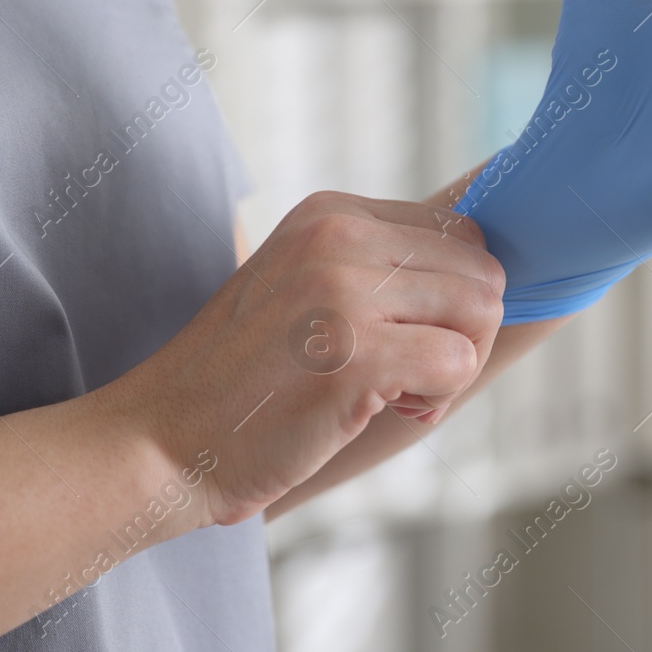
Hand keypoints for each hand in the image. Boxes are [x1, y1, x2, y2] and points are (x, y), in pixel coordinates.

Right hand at [105, 192, 504, 526]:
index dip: (451, 299)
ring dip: (453, 365)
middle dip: (464, 332)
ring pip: (482, 311)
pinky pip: (459, 363)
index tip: (401, 338)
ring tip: (394, 391)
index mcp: (331, 212)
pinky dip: (436, 400)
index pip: (460, 231)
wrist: (162, 440)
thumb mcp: (306, 287)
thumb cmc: (244, 381)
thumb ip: (379, 268)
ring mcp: (344, 289)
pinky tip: (380, 409)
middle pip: (483, 269)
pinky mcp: (355, 352)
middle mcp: (339, 234)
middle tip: (408, 374)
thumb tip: (489, 282)